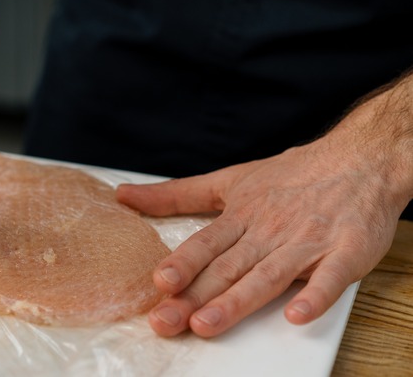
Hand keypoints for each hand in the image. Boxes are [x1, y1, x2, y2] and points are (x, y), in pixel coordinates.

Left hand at [116, 79, 411, 336]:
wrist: (359, 160)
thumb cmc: (291, 176)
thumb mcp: (228, 180)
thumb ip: (175, 194)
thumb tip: (124, 196)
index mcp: (242, 216)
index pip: (205, 244)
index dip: (182, 264)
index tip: (158, 283)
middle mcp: (269, 232)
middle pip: (227, 268)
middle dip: (195, 296)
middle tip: (166, 320)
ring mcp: (306, 243)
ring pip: (267, 276)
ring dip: (237, 301)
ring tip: (207, 324)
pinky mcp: (346, 252)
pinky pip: (330, 277)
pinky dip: (315, 295)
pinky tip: (297, 315)